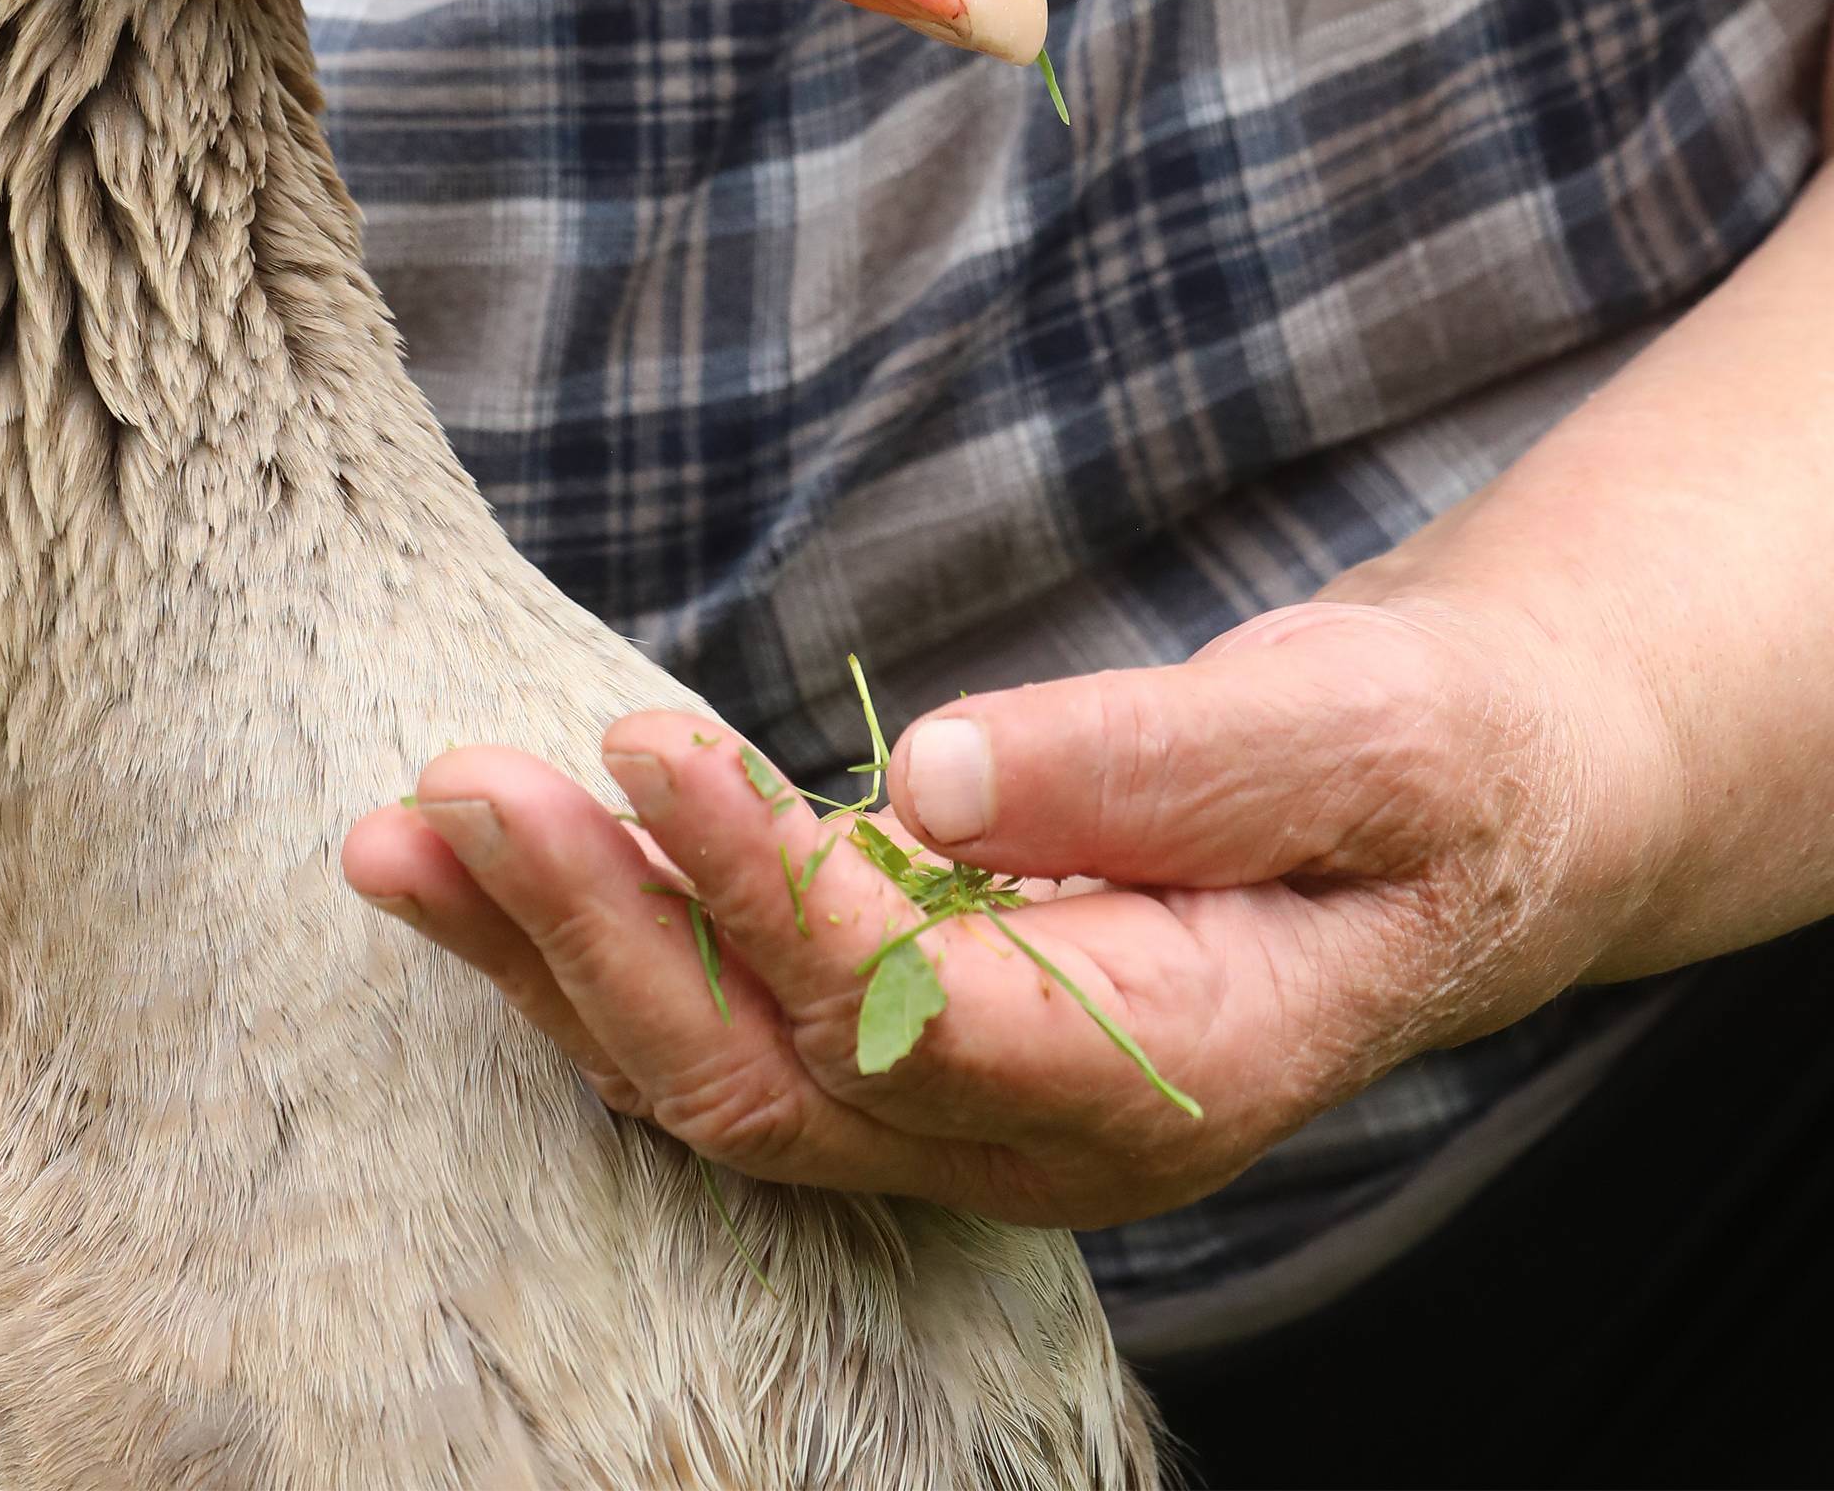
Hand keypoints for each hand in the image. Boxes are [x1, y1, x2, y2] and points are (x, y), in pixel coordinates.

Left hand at [341, 580, 1679, 1231]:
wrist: (1463, 817)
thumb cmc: (1431, 760)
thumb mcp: (1358, 733)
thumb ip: (1158, 764)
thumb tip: (933, 772)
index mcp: (1178, 1066)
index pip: (927, 1019)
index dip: (776, 901)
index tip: (648, 751)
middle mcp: (1044, 1132)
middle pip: (780, 1077)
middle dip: (604, 937)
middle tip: (461, 789)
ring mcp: (968, 1107)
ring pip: (719, 1070)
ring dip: (554, 954)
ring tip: (403, 832)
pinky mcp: (914, 1041)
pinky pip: (728, 1020)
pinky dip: (592, 944)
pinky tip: (477, 868)